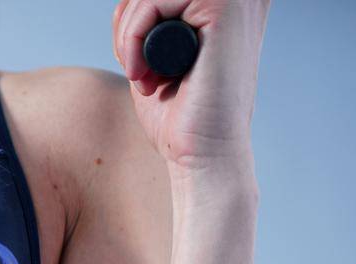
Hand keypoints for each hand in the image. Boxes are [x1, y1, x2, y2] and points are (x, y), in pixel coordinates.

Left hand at [112, 0, 268, 175]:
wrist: (205, 156)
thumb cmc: (181, 119)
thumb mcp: (157, 58)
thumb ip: (150, 23)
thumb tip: (126, 1)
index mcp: (228, 6)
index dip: (134, 20)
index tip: (138, 64)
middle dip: (127, 26)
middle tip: (138, 71)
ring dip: (129, 37)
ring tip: (146, 77)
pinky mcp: (223, 6)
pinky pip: (153, 1)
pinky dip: (133, 39)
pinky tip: (144, 75)